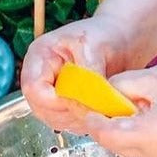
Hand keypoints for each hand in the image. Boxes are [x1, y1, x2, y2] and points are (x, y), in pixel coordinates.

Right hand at [20, 17, 124, 132]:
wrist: (122, 38)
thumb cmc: (106, 34)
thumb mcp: (95, 47)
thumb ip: (88, 74)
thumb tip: (87, 101)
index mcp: (40, 55)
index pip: (33, 87)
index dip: (54, 100)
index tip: (79, 100)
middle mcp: (40, 75)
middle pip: (40, 107)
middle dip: (68, 112)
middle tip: (95, 107)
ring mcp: (51, 91)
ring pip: (54, 118)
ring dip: (77, 119)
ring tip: (101, 107)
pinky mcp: (64, 103)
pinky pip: (67, 122)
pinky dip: (83, 121)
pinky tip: (100, 111)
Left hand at [79, 60, 156, 156]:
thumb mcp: (150, 78)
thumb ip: (120, 87)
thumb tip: (103, 95)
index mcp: (149, 135)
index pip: (107, 135)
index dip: (93, 121)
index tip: (84, 106)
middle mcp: (156, 154)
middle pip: (115, 145)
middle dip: (105, 126)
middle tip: (99, 105)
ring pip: (129, 148)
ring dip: (120, 131)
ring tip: (121, 107)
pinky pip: (144, 148)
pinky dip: (136, 134)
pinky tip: (141, 114)